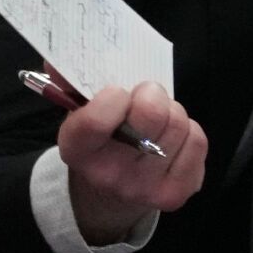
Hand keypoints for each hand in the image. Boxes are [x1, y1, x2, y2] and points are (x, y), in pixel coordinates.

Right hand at [57, 78, 206, 245]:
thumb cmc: (100, 140)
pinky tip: (171, 137)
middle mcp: (110, 175)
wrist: (110, 195)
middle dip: (152, 94)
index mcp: (78, 151)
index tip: (118, 90)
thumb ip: (70, 83)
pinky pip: (196, 141)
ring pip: (178, 123)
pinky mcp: (175, 193)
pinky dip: (188, 130)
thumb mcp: (79, 113)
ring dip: (172, 111)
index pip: (96, 121)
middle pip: (151, 114)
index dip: (115, 96)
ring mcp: (144, 188)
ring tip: (157, 119)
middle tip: (146, 95)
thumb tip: (56, 57)